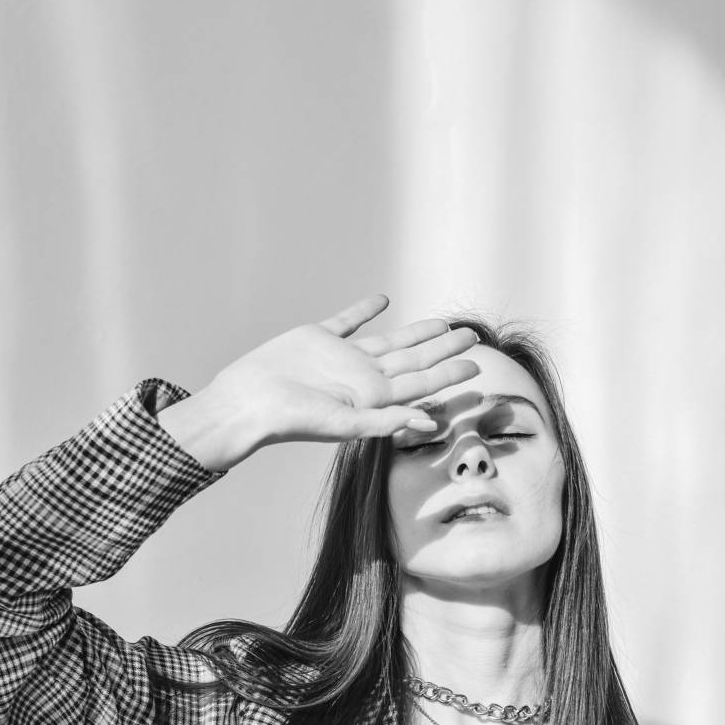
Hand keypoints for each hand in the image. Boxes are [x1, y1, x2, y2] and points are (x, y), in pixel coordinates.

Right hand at [163, 295, 480, 470]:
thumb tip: (429, 423)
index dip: (449, 374)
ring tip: (443, 324)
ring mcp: (341, 358)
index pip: (421, 383)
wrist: (247, 402)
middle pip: (413, 360)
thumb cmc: (291, 421)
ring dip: (416, 333)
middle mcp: (362, 378)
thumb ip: (386, 422)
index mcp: (373, 399)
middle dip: (444, 351)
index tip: (477, 366)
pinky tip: (383, 300)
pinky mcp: (317, 338)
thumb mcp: (343, 423)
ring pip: (389, 341)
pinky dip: (365, 311)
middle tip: (473, 336)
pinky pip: (348, 321)